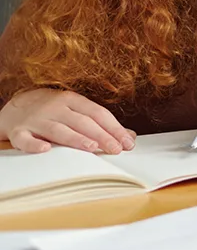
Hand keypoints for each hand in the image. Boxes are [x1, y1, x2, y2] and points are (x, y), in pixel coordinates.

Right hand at [0, 89, 135, 153]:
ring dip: (75, 139)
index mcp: (72, 100)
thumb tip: (129, 137)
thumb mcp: (77, 110)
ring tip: (92, 147)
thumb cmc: (54, 111)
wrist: (15, 106)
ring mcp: (36, 119)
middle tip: (116, 149)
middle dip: (101, 135)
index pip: (98, 113)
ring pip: (58, 129)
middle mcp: (55, 107)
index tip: (127, 143)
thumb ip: (102, 123)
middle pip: (81, 121)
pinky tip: (46, 149)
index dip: (114, 128)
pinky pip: (25, 139)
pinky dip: (34, 144)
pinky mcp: (18, 132)